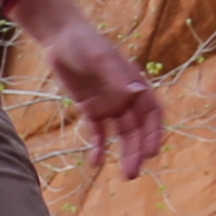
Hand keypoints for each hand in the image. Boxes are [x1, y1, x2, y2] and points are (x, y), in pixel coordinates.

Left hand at [28, 0, 167, 183]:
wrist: (61, 40)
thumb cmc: (85, 44)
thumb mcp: (100, 58)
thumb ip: (118, 76)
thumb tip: (137, 93)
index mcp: (136, 84)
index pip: (152, 113)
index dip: (154, 133)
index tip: (151, 152)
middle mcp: (127, 97)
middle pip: (137, 129)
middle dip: (138, 150)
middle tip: (133, 173)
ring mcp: (110, 104)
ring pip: (121, 134)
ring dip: (124, 153)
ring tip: (126, 175)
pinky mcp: (92, 109)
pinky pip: (98, 132)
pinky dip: (99, 147)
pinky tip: (95, 163)